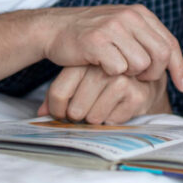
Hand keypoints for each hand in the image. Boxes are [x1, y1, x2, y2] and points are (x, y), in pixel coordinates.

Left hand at [37, 65, 169, 124]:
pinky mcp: (136, 95)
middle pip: (75, 110)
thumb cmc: (104, 80)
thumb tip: (41, 115)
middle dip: (78, 116)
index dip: (56, 110)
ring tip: (102, 108)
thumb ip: (58, 93)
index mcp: (84, 60)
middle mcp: (102, 68)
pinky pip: (111, 122)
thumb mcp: (78, 79)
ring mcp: (121, 81)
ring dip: (95, 119)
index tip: (61, 113)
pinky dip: (111, 121)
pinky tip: (117, 108)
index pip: (58, 93)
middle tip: (85, 111)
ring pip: (93, 118)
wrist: (142, 77)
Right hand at [39, 5, 182, 92]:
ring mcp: (113, 27)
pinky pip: (118, 69)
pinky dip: (112, 73)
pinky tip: (100, 65)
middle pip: (161, 55)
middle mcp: (130, 16)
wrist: (54, 29)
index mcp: (140, 13)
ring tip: (115, 67)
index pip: (170, 43)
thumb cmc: (91, 35)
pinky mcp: (97, 40)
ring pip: (141, 64)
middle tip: (140, 78)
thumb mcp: (123, 29)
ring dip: (130, 73)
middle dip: (154, 73)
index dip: (179, 67)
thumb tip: (174, 64)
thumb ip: (146, 40)